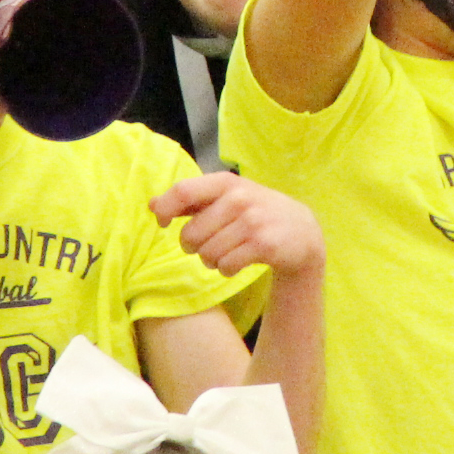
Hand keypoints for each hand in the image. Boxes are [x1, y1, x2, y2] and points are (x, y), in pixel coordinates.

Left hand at [151, 169, 324, 275]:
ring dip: (212, 260)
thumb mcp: (227, 198)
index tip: (163, 223)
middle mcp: (239, 198)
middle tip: (209, 244)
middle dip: (193, 247)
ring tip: (227, 253)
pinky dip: (227, 269)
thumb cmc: (255, 213)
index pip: (183, 191)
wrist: (302, 232)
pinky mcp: (264, 245)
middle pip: (190, 234)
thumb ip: (191, 200)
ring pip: (207, 254)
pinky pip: (226, 266)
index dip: (165, 209)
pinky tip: (239, 262)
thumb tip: (152, 205)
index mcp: (226, 183)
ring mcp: (253, 221)